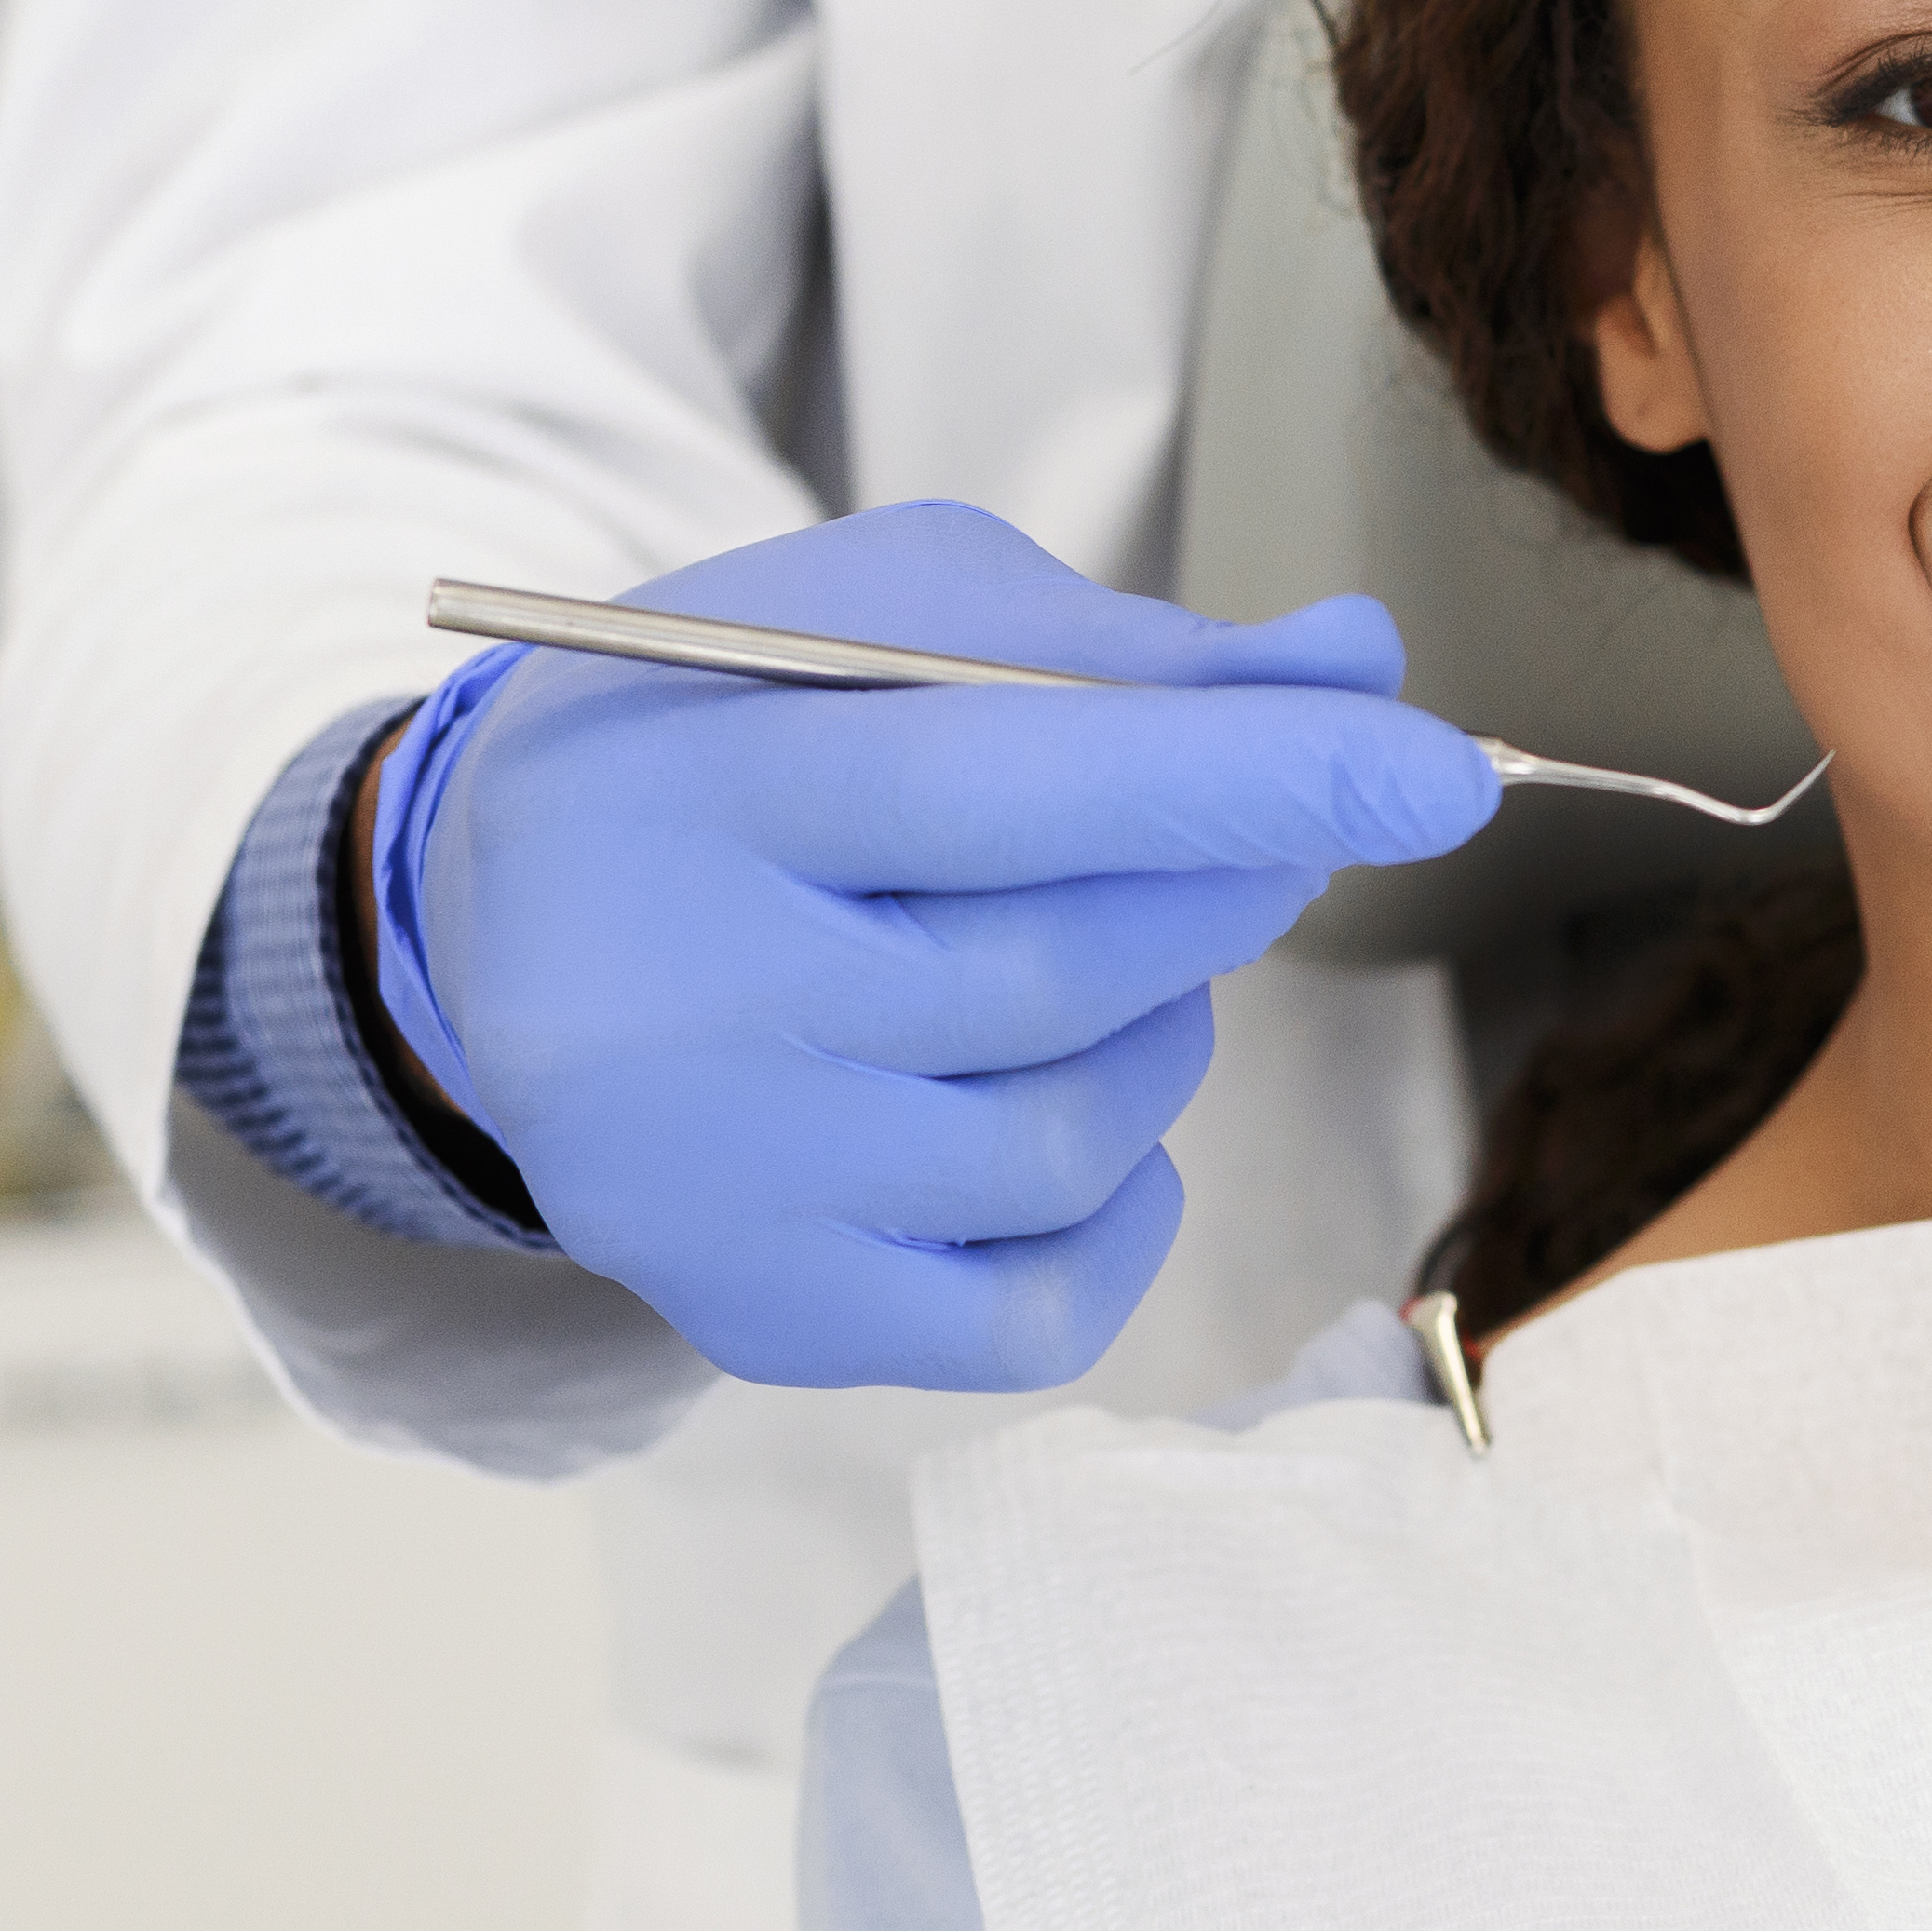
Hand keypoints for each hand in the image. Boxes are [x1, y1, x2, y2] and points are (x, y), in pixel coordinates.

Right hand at [371, 501, 1498, 1387]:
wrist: (488, 928)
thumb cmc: (727, 737)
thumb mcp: (879, 618)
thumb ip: (1122, 647)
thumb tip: (1357, 668)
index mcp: (701, 789)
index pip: (1009, 784)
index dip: (1245, 776)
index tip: (1443, 770)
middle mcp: (684, 1008)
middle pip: (1059, 972)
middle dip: (1220, 889)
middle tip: (1254, 830)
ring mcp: (713, 1190)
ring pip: (1067, 1139)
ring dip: (1159, 1037)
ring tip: (1087, 962)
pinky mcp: (760, 1312)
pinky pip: (1038, 1306)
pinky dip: (1122, 1207)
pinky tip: (1076, 1116)